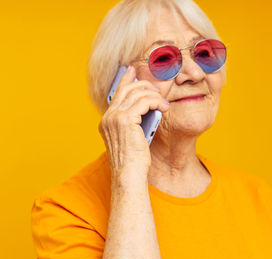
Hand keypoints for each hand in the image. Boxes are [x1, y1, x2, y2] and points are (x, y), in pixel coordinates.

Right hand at [99, 66, 169, 185]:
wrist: (129, 175)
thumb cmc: (133, 161)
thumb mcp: (130, 138)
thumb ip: (132, 122)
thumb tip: (145, 106)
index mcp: (107, 121)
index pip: (117, 93)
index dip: (125, 79)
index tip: (133, 70)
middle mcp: (108, 117)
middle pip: (127, 89)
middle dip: (144, 85)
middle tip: (158, 89)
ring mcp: (115, 118)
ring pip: (137, 93)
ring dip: (154, 95)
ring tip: (164, 103)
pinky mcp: (126, 120)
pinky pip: (144, 102)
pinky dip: (156, 102)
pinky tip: (164, 108)